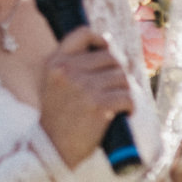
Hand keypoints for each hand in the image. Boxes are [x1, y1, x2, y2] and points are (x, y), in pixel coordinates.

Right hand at [39, 27, 135, 167]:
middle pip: (110, 57)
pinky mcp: (98, 105)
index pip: (82, 33)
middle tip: (113, 89)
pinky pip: (127, 96)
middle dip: (116, 73)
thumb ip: (73, 64)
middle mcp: (68, 70)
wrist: (52, 147)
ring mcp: (83, 87)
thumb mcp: (54, 83)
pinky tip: (122, 113)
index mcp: (55, 62)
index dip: (100, 39)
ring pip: (121, 77)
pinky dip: (129, 106)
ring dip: (124, 90)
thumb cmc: (58, 116)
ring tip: (116, 103)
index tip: (106, 51)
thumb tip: (107, 43)